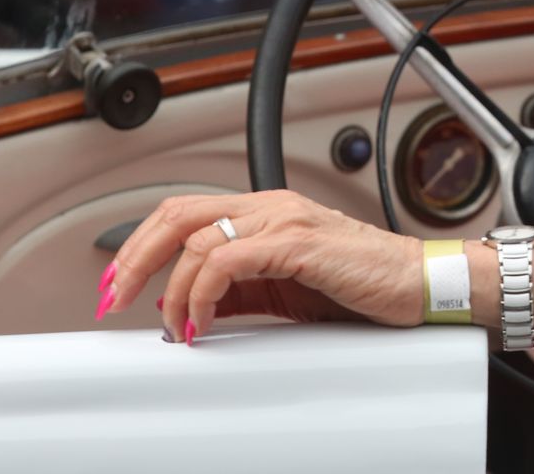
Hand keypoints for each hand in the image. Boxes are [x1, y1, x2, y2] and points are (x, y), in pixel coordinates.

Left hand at [101, 190, 423, 342]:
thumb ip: (238, 291)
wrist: (417, 285)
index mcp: (266, 211)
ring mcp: (284, 220)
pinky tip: (202, 321)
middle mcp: (271, 206)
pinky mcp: (297, 243)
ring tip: (175, 326)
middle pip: (176, 214)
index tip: (118, 285)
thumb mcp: (285, 290)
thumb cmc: (363, 285)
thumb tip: (190, 307)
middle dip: (135, 259)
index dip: (140, 245)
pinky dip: (201, 293)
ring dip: (170, 290)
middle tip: (116, 299)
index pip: (183, 211)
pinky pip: (227, 261)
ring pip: (195, 238)